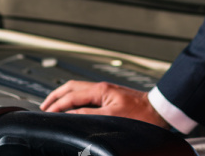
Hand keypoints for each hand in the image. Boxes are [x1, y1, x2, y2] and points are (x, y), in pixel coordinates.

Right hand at [39, 80, 170, 128]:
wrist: (160, 112)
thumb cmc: (142, 115)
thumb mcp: (113, 116)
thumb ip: (90, 114)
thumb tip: (72, 114)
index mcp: (100, 90)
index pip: (71, 96)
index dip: (57, 105)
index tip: (46, 113)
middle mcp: (101, 88)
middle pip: (71, 88)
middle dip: (55, 96)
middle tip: (44, 106)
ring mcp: (105, 91)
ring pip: (78, 90)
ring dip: (64, 96)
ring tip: (54, 105)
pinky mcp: (110, 96)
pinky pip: (85, 95)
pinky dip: (74, 99)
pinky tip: (74, 107)